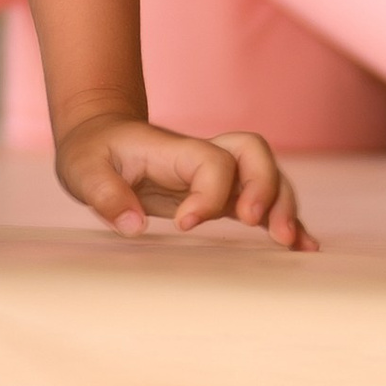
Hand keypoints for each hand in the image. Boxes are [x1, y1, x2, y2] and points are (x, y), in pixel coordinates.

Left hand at [55, 114, 311, 249]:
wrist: (99, 138)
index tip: (183, 224)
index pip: (212, 162)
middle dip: (265, 189)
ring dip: (284, 207)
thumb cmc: (92, 152)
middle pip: (255, 155)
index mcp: (173, 149)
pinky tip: (304, 246)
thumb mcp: (82, 169)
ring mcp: (218, 174)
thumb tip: (133, 226)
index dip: (208, 194)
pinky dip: (287, 221)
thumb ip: (104, 194)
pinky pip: (264, 203)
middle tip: (257, 225)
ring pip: (268, 177)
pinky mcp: (222, 194)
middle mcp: (204, 157)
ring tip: (292, 245)